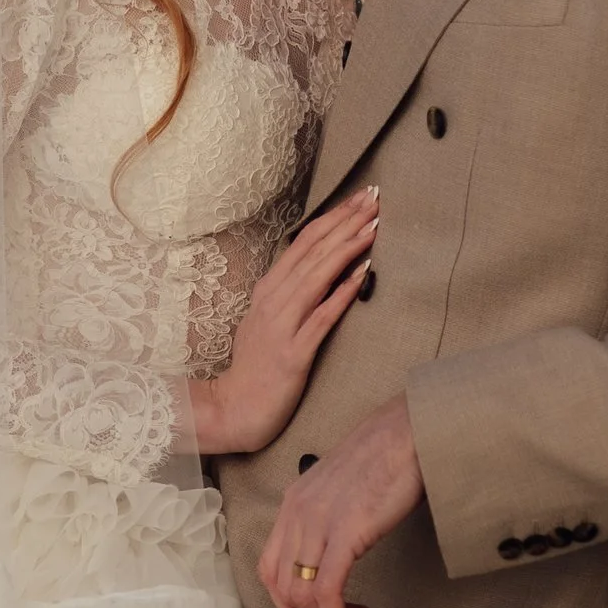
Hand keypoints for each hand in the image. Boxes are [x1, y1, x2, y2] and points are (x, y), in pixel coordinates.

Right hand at [189, 186, 379, 458]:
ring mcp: (282, 325)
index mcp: (268, 290)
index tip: (360, 199)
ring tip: (373, 225)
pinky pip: (321, 318)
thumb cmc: (256, 367)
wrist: (234, 408)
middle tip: (373, 198)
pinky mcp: (293, 353)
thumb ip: (290, 294)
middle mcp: (273, 301)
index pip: (304, 243)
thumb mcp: (268, 320)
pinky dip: (342, 294)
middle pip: (313, 252)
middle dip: (345, 222)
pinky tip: (362, 275)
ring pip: (317, 276)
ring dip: (346, 248)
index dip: (334, 218)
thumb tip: (320, 270)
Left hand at [257, 396, 423, 607]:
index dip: (284, 605)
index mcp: (294, 502)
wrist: (411, 430)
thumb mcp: (344, 487)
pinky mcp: (344, 531)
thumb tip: (339, 548)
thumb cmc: (389, 454)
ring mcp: (317, 522)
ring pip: (303, 594)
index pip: (270, 567)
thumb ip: (331, 515)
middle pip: (281, 586)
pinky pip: (327, 590)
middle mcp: (296, 513)